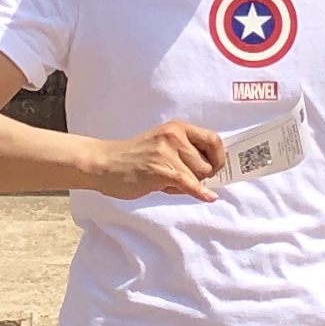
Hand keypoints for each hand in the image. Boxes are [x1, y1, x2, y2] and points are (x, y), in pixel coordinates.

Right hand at [77, 121, 221, 201]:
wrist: (104, 163)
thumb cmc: (133, 157)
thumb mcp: (162, 144)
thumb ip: (184, 151)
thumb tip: (210, 169)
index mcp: (177, 128)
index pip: (213, 140)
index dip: (219, 157)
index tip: (216, 168)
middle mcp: (175, 136)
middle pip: (207, 163)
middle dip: (201, 176)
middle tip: (180, 179)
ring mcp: (167, 153)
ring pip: (198, 176)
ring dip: (188, 185)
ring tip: (166, 182)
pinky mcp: (160, 170)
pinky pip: (189, 183)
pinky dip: (200, 192)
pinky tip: (208, 197)